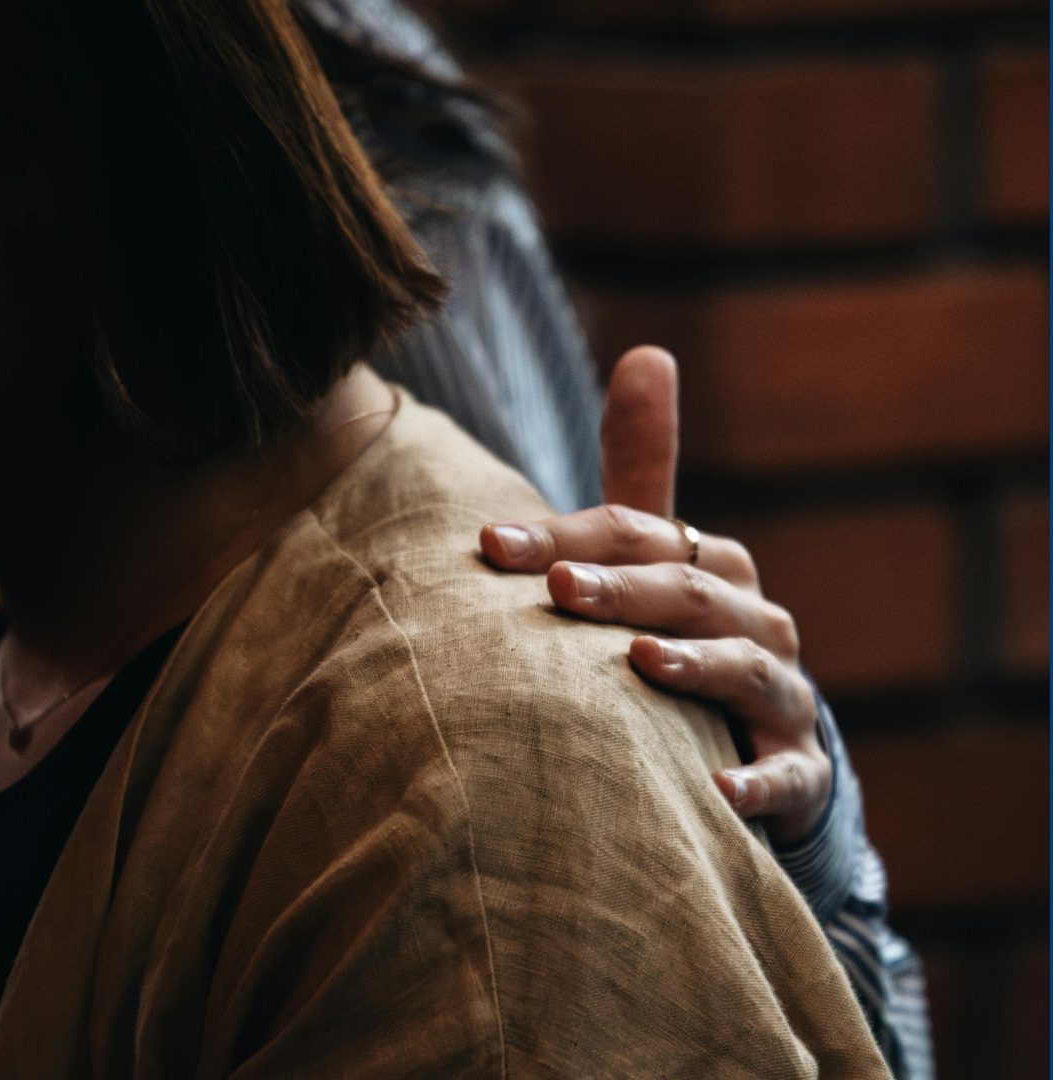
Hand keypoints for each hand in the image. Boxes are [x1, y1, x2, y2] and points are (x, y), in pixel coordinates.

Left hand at [480, 346, 829, 843]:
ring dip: (692, 665)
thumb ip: (643, 471)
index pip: (639, 533)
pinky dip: (756, 783)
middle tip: (559, 588)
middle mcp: (753, 617)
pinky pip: (784, 775)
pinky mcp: (796, 767)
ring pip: (739, 667)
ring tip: (638, 664)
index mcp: (711, 563)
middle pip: (687, 592)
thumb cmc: (686, 631)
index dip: (568, 534)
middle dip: (622, 588)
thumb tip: (649, 349)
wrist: (758, 730)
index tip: (490, 544)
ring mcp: (778, 692)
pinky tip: (715, 794)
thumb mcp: (662, 555)